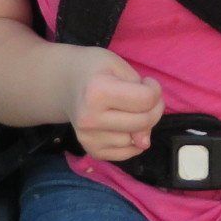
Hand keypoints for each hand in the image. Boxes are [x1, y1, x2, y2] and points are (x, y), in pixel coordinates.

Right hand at [64, 48, 164, 162]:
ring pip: (136, 141)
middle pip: (143, 122)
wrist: (66, 84)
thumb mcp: (120, 66)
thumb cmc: (96, 69)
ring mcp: (88, 138)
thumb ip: (140, 97)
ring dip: (141, 126)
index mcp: (97, 92)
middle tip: (144, 97)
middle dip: (154, 109)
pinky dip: (132, 141)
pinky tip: (123, 125)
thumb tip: (144, 143)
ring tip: (128, 109)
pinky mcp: (91, 151)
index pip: (145, 100)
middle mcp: (90, 119)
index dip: (154, 89)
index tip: (146, 82)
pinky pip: (126, 154)